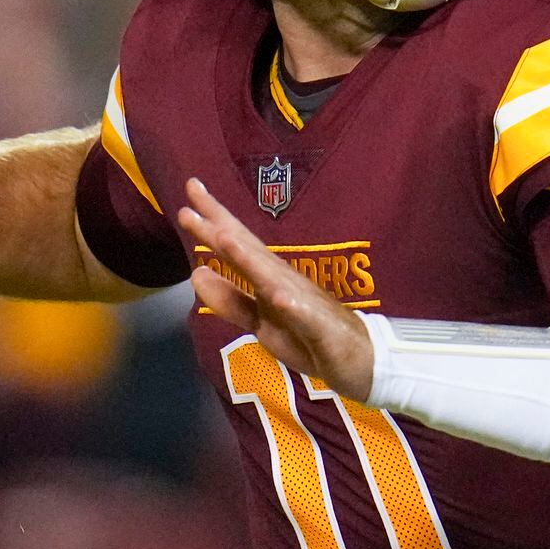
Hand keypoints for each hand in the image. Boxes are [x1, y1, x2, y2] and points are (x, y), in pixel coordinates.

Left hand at [178, 178, 373, 401]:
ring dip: (249, 258)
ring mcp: (303, 303)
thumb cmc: (307, 335)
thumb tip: (197, 273)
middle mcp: (283, 281)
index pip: (237, 243)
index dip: (212, 219)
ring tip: (225, 239)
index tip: (190, 190)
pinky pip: (305, 318)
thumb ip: (230, 300)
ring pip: (272, 279)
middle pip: (249, 250)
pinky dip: (292, 307)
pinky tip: (280, 297)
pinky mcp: (320, 329)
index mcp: (267, 278)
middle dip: (221, 225)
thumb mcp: (261, 322)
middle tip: (192, 195)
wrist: (359, 358)